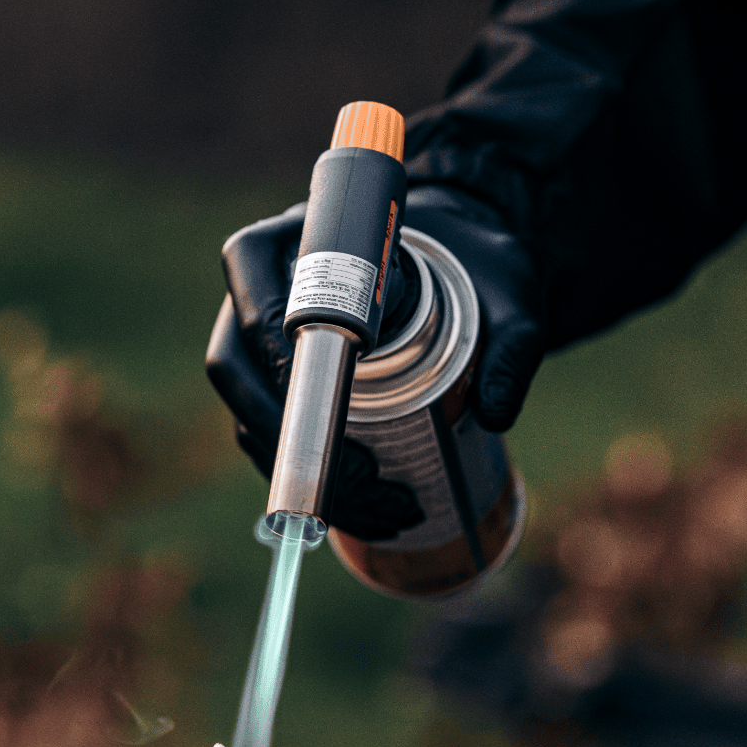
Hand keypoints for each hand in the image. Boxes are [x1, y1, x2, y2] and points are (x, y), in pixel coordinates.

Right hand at [204, 185, 543, 539]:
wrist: (470, 271)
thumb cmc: (479, 265)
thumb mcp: (511, 291)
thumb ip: (514, 344)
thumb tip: (491, 413)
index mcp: (303, 234)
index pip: (251, 276)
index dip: (275, 339)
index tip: (330, 393)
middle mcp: (267, 286)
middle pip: (232, 362)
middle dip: (287, 432)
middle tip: (362, 474)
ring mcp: (265, 341)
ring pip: (248, 413)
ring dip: (302, 472)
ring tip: (384, 507)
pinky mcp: (285, 388)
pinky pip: (275, 439)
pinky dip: (315, 482)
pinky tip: (372, 511)